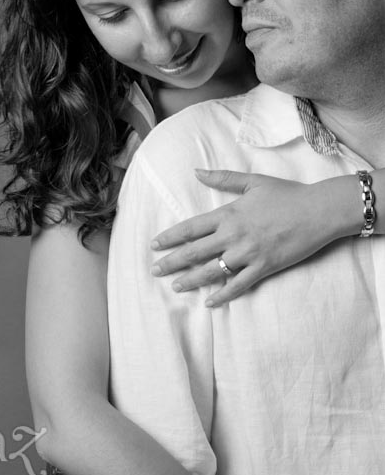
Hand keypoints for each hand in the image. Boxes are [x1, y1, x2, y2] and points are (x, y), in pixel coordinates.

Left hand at [149, 169, 336, 307]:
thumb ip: (222, 178)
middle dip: (171, 262)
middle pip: (194, 252)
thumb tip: (196, 172)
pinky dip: (223, 295)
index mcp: (228, 215)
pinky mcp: (265, 267)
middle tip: (154, 270)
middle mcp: (233, 236)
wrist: (321, 210)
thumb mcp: (253, 181)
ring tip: (175, 287)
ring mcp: (248, 253)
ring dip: (191, 280)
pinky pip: (239, 285)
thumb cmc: (288, 194)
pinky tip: (210, 302)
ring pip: (212, 271)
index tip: (154, 245)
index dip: (169, 238)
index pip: (190, 228)